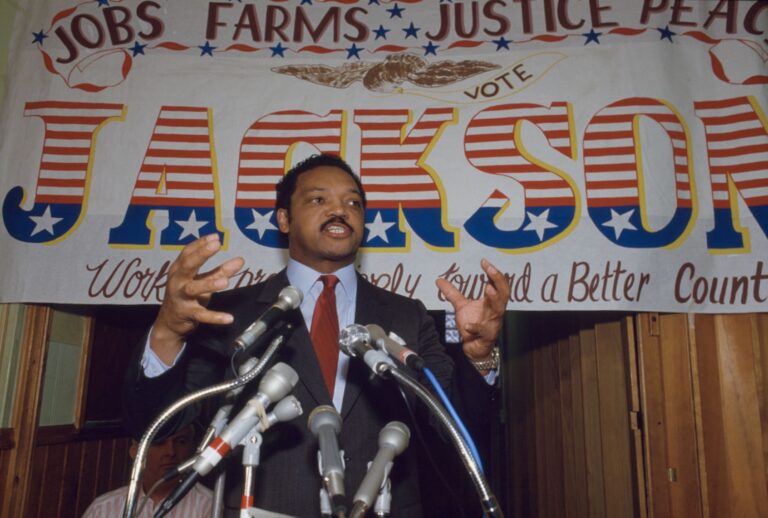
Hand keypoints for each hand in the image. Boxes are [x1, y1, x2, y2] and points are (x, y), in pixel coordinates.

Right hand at [151, 234, 244, 363]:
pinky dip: (215, 317)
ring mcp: (180, 297)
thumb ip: (220, 271)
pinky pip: (201, 315)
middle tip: (216, 245)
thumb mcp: (202, 281)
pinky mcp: (187, 313)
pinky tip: (229, 318)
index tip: (216, 236)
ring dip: (209, 284)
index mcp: (179, 269)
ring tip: (225, 281)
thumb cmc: (187, 295)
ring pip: (193, 289)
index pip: (187, 253)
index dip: (200, 244)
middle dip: (201, 254)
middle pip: (187, 265)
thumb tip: (240, 260)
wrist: (170, 321)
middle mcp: (177, 281)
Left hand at [436, 259, 508, 364]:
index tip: (484, 262)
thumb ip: (452, 293)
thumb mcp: (461, 307)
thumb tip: (439, 280)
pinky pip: (484, 331)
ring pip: (499, 310)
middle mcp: (495, 311)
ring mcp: (492, 323)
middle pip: (504, 293)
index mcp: (491, 302)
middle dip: (498, 280)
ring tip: (488, 288)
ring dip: (495, 298)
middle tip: (491, 270)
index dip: (493, 273)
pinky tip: (467, 325)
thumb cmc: (473, 326)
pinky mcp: (486, 336)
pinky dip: (476, 327)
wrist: (474, 347)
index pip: (497, 284)